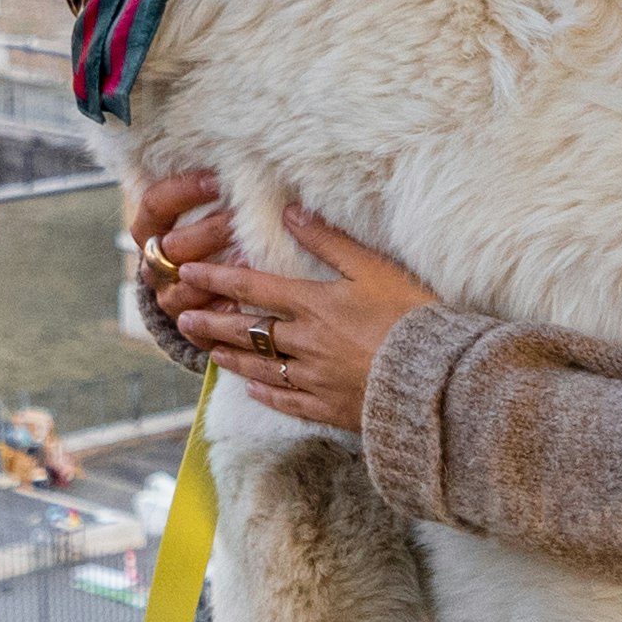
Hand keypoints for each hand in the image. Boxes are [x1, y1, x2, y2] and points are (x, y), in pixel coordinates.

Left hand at [138, 174, 429, 424]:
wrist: (439, 379)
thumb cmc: (412, 315)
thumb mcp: (374, 268)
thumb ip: (330, 241)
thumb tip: (292, 212)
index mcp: (314, 305)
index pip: (253, 288)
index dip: (217, 279)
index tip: (188, 274)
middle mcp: (305, 343)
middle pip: (247, 331)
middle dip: (212, 323)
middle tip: (182, 319)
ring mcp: (316, 379)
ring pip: (261, 367)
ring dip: (231, 358)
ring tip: (208, 352)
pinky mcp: (331, 409)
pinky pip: (288, 402)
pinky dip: (267, 394)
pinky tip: (252, 391)